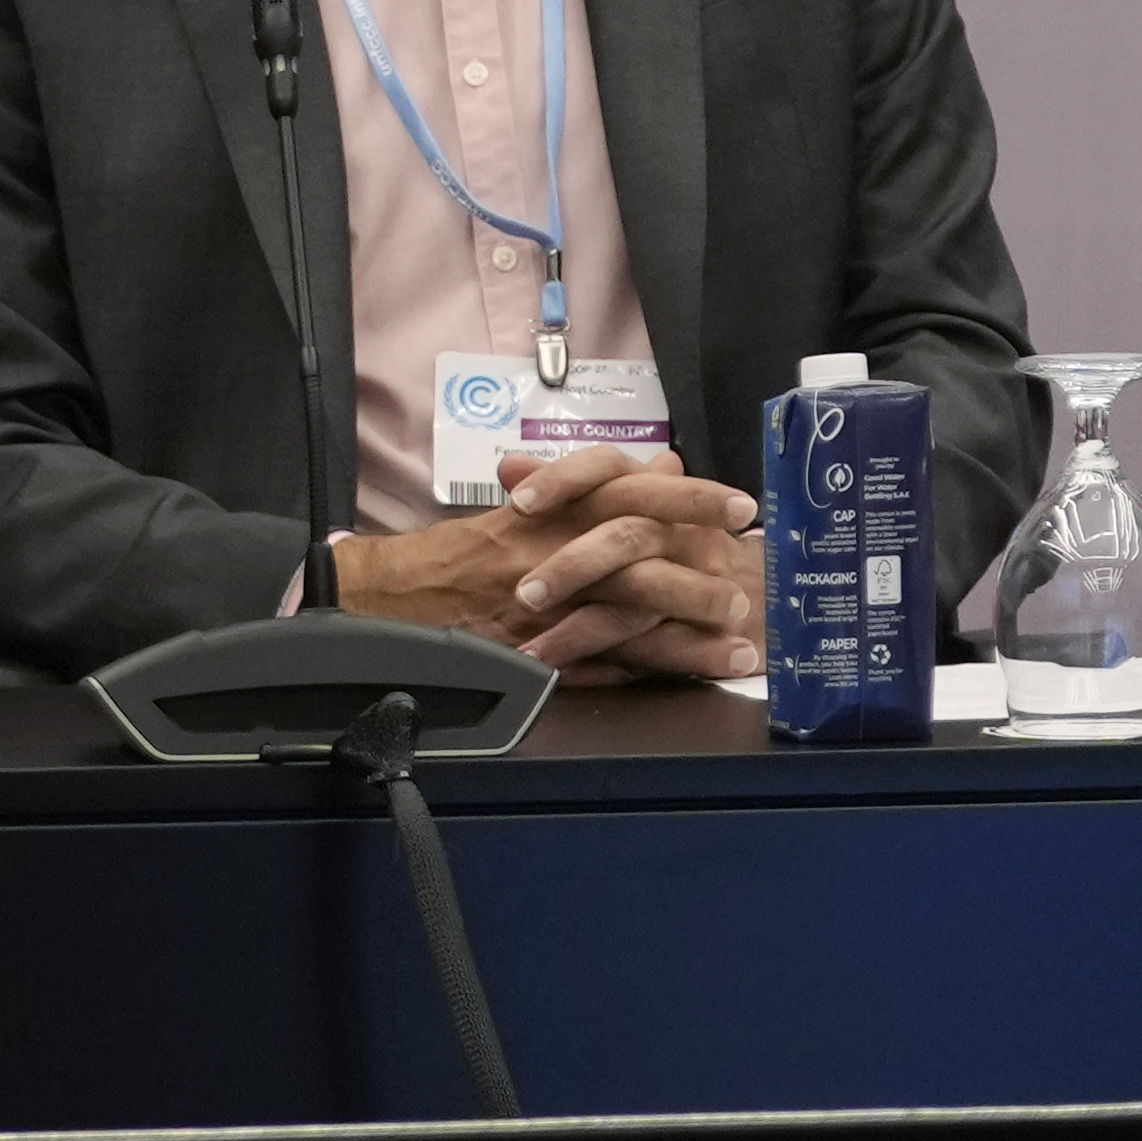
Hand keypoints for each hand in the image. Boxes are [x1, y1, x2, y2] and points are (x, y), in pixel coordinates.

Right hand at [324, 456, 765, 682]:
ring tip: (740, 646)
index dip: (686, 498)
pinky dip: (653, 669)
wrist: (398, 595)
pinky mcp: (540, 651)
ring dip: (689, 634)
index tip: (738, 507)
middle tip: (743, 589)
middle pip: (634, 557)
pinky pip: (606, 662)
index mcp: (551, 508)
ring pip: (627, 615)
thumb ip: (603, 487)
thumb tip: (666, 464)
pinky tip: (695, 676)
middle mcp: (550, 550)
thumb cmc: (469, 549)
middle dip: (695, 575)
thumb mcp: (533, 501)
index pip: (627, 490)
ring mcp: (546, 605)